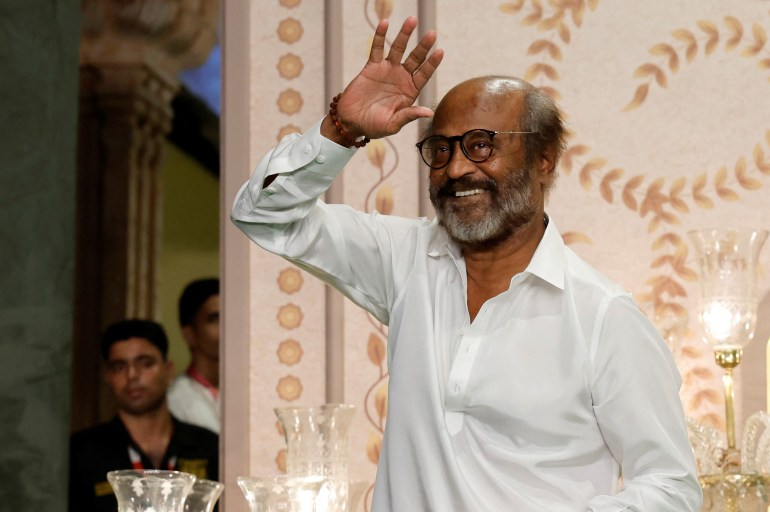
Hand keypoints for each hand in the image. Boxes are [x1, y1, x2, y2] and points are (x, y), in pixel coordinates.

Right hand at [330, 17, 442, 140]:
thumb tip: (428, 112)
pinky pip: (377, 49)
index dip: (432, 64)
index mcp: (409, 91)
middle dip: (423, 46)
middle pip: (415, 58)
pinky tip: (385, 23)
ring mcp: (387, 70)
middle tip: (432, 33)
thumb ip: (409, 115)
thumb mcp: (393, 124)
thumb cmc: (373, 127)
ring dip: (405, 35)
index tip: (440, 51)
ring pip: (398, 49)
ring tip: (412, 20)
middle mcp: (401, 78)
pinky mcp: (371, 67)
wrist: (351, 122)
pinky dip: (380, 36)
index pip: (424, 74)